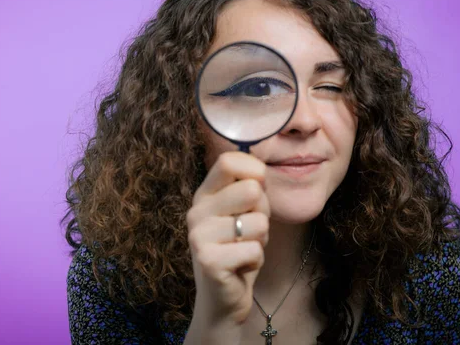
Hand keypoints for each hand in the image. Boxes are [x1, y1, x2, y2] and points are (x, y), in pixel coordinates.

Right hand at [185, 151, 269, 341]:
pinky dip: (256, 259)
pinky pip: (254, 249)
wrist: (223, 299)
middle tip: (250, 230)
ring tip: (244, 249)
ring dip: (261, 240)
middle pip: (250, 189)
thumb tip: (261, 171)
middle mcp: (196, 211)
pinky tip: (241, 266)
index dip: (254, 169)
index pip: (228, 161)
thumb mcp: (245, 213)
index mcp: (204, 195)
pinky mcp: (208, 260)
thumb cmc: (238, 250)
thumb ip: (250, 190)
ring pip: (258, 222)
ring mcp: (199, 236)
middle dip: (263, 212)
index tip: (260, 187)